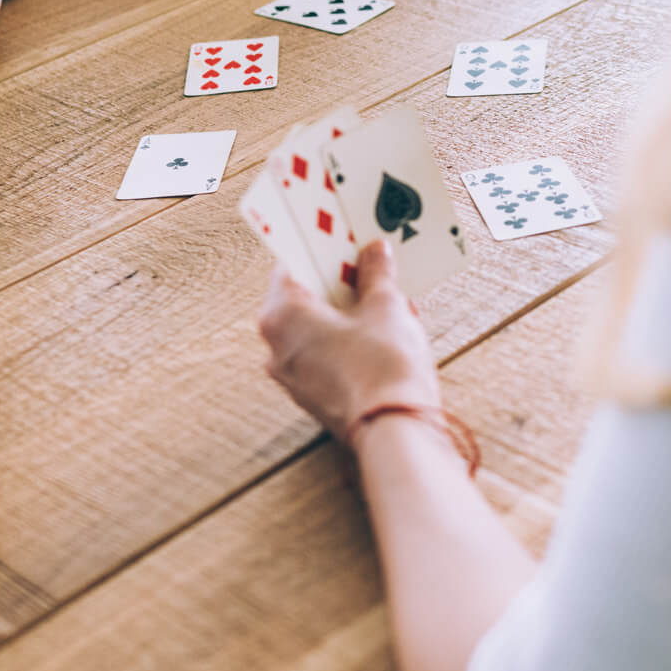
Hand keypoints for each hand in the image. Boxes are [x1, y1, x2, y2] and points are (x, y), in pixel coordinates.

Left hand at [257, 240, 440, 446]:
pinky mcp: (312, 397)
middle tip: (369, 265)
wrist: (394, 430)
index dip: (323, 249)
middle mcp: (275, 346)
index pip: (292, 265)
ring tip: (384, 301)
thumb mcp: (386, 306)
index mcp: (282, 315)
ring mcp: (291, 376)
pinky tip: (380, 335)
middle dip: (337, 281)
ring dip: (344, 312)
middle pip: (303, 298)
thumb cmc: (384, 364)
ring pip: (314, 329)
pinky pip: (323, 355)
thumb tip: (374, 252)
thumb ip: (376, 274)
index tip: (346, 239)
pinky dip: (345, 341)